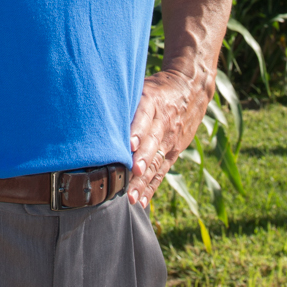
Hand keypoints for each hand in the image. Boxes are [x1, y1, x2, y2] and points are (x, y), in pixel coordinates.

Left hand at [127, 68, 213, 206]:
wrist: (191, 90)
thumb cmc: (156, 88)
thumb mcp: (142, 85)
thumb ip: (125, 98)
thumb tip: (95, 106)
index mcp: (153, 103)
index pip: (145, 117)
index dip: (137, 130)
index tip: (129, 144)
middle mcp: (163, 123)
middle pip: (152, 143)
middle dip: (142, 160)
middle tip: (132, 172)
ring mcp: (170, 140)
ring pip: (156, 162)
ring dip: (143, 181)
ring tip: (131, 197)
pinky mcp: (174, 152)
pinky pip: (161, 172)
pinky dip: (151, 188)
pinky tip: (141, 201)